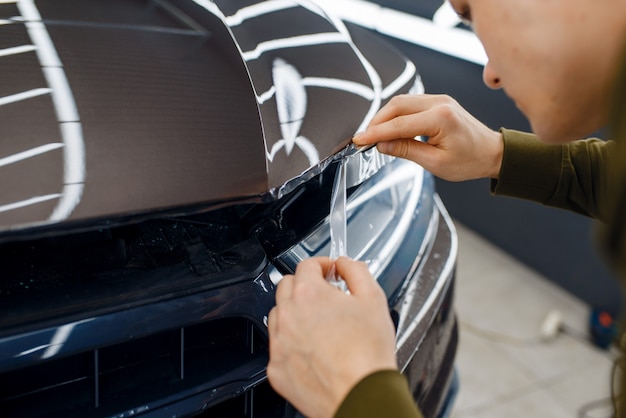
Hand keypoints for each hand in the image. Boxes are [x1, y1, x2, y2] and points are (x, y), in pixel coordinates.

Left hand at [267, 257, 396, 417]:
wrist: (361, 397)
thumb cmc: (368, 355)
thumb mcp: (373, 299)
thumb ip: (356, 271)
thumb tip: (345, 264)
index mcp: (309, 294)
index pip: (307, 265)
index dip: (322, 264)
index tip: (330, 271)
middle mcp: (288, 315)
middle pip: (287, 286)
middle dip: (306, 285)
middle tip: (326, 295)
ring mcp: (279, 342)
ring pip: (279, 314)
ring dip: (295, 312)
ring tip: (320, 324)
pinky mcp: (276, 367)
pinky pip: (278, 345)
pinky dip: (292, 342)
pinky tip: (314, 349)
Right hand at [353, 94, 503, 180]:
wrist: (492, 153)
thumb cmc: (471, 160)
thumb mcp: (435, 163)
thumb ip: (406, 150)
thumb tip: (382, 145)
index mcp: (441, 118)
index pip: (398, 124)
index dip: (375, 133)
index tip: (360, 140)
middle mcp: (440, 103)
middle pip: (396, 106)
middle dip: (377, 122)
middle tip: (365, 139)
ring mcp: (439, 99)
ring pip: (401, 102)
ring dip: (385, 117)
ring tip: (375, 136)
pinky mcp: (438, 102)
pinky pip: (410, 104)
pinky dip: (396, 115)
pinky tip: (391, 129)